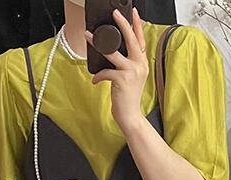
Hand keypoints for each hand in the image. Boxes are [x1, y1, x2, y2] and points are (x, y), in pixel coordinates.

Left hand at [86, 7, 148, 135]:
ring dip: (98, 43)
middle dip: (122, 23)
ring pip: (113, 52)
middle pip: (131, 39)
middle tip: (115, 13)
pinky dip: (98, 76)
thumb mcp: (131, 78)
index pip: (140, 40)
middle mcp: (140, 65)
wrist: (130, 117)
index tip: (134, 13)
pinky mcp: (122, 80)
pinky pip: (105, 71)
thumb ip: (127, 64)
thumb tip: (111, 52)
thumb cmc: (128, 98)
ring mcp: (132, 72)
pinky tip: (96, 81)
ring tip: (88, 36)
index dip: (137, 25)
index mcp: (142, 63)